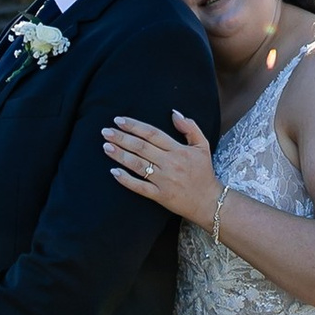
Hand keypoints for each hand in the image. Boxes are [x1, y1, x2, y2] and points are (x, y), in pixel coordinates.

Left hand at [103, 109, 218, 227]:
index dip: (135, 126)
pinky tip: (114, 172)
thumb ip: (190, 127)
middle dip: (121, 138)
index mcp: (178, 150)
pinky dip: (126, 180)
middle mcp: (170, 163)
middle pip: (141, 147)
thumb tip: (174, 113)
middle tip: (105, 131)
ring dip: (120, 155)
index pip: (152, 133)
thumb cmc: (203, 172)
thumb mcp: (203, 146)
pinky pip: (140, 187)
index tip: (119, 120)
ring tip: (106, 146)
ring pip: (138, 165)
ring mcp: (164, 180)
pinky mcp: (160, 196)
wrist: (209, 201)